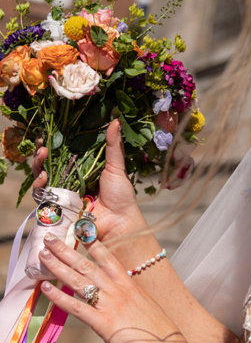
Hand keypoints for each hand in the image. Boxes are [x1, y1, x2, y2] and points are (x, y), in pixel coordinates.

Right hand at [32, 120, 145, 241]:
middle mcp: (70, 181)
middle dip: (42, 154)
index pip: (63, 155)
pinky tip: (43, 177)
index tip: (48, 135)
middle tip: (42, 145)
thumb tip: (116, 120)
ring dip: (38, 166)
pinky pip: (42, 196)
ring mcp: (62, 195)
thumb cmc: (121, 195)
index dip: (54, 145)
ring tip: (41, 156)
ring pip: (42, 178)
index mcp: (83, 171)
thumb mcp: (116, 167)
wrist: (120, 222)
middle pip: (49, 165)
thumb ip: (113, 145)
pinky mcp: (57, 208)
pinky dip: (40, 186)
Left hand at [39, 233, 206, 342]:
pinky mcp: (102, 322)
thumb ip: (130, 299)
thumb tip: (120, 299)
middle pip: (88, 264)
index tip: (80, 231)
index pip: (108, 258)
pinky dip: (59, 297)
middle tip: (51, 238)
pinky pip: (76, 307)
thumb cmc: (158, 330)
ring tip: (43, 255)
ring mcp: (109, 304)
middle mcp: (118, 290)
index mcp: (129, 285)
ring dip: (58, 266)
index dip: (93, 244)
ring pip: (79, 280)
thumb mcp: (145, 306)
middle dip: (67, 250)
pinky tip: (46, 289)